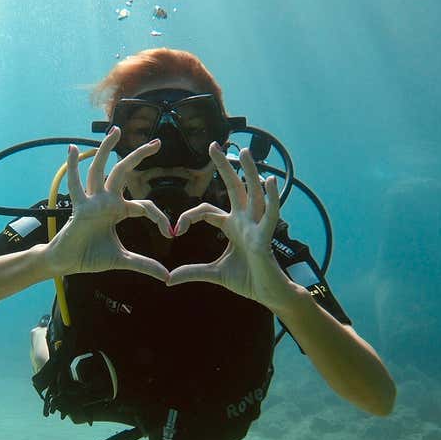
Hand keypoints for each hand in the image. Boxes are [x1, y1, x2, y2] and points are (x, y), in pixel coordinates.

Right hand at [45, 126, 172, 280]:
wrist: (67, 263)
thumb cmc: (90, 257)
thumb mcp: (123, 259)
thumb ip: (144, 264)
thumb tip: (166, 276)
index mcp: (118, 210)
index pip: (144, 205)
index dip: (160, 218)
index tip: (170, 234)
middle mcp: (106, 200)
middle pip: (124, 172)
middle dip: (140, 156)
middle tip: (157, 143)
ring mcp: (92, 201)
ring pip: (100, 169)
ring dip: (107, 149)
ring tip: (116, 131)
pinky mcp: (80, 207)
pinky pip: (75, 185)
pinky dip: (72, 167)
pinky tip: (71, 149)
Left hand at [167, 142, 298, 311]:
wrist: (267, 294)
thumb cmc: (246, 280)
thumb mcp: (214, 274)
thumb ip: (193, 272)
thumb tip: (169, 279)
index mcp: (232, 226)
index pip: (208, 210)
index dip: (190, 216)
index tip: (177, 228)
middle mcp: (245, 221)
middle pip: (234, 188)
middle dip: (225, 166)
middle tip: (214, 145)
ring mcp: (256, 226)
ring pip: (254, 194)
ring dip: (250, 173)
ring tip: (246, 153)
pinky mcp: (265, 237)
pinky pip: (270, 214)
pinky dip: (272, 198)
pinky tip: (270, 181)